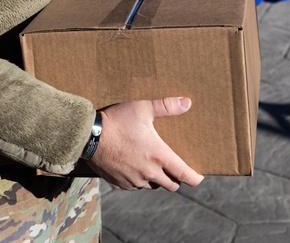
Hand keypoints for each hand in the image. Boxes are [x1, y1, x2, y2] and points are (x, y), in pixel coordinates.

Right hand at [85, 97, 203, 191]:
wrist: (89, 136)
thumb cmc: (118, 120)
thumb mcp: (143, 108)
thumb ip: (167, 106)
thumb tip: (188, 102)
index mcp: (159, 156)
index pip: (184, 175)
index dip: (195, 178)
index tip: (199, 177)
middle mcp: (149, 172)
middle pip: (172, 185)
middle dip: (177, 179)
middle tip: (176, 168)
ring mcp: (135, 180)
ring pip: (154, 186)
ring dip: (158, 179)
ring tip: (154, 165)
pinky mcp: (121, 183)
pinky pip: (137, 186)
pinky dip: (141, 180)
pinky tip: (136, 167)